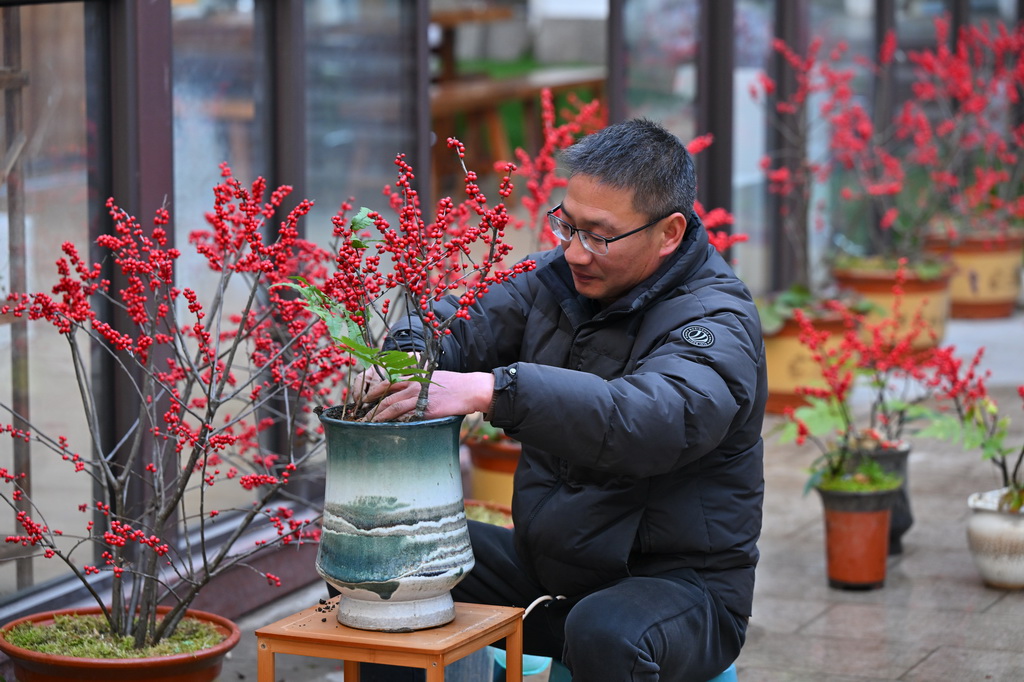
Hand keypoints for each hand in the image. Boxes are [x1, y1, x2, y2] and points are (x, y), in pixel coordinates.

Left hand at [367, 371, 494, 422]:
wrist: (469, 389)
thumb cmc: (453, 384)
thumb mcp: (432, 377)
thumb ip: (417, 381)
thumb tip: (405, 388)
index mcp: (414, 376)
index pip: (388, 382)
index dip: (374, 390)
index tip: (365, 399)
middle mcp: (413, 385)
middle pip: (386, 395)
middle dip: (371, 406)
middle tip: (361, 415)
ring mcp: (419, 397)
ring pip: (392, 407)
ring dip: (378, 416)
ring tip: (368, 424)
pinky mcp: (426, 409)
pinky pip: (406, 416)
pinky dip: (394, 422)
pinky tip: (387, 427)